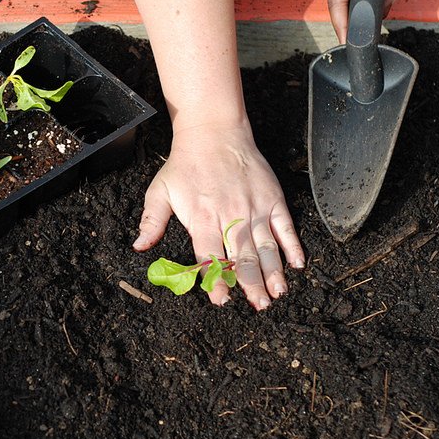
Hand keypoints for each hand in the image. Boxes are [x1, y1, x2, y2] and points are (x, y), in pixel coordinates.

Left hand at [133, 122, 304, 309]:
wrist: (214, 132)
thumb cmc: (186, 164)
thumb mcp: (160, 191)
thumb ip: (152, 222)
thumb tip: (139, 247)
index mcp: (203, 218)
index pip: (209, 256)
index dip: (215, 280)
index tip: (221, 300)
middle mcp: (231, 216)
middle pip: (242, 257)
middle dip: (251, 285)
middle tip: (258, 306)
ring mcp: (255, 208)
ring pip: (266, 247)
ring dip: (273, 273)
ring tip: (277, 294)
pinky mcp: (272, 199)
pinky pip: (286, 227)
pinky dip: (293, 246)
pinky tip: (298, 265)